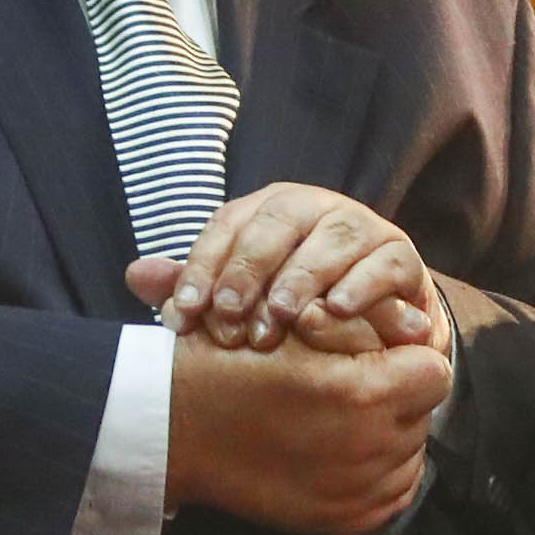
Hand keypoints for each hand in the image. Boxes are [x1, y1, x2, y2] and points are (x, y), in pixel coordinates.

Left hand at [130, 185, 446, 357]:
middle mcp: (315, 208)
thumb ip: (193, 286)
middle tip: (229, 315)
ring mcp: (362, 228)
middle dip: (250, 268)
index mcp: (269, 210)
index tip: (184, 313)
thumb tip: (134, 276)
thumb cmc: (295, 305)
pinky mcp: (400, 255)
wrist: (374, 326)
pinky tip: (338, 310)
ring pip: (333, 236)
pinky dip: (362, 284)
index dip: (203, 266)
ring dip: (304, 275)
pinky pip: (384, 261)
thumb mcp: (241, 297)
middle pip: (279, 222)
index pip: (229, 224)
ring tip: (281, 314)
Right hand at [164, 333, 452, 534]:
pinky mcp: (339, 521)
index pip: (436, 371)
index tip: (381, 352)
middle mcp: (368, 449)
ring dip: (391, 434)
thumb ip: (368, 324)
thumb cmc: (230, 361)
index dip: (409, 355)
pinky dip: (379, 472)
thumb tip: (421, 328)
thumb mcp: (297, 323)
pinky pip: (392, 494)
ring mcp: (355, 492)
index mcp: (363, 393)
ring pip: (411, 454)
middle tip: (356, 382)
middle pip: (424, 413)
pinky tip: (343, 449)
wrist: (171, 426)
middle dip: (400, 394)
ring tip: (345, 416)